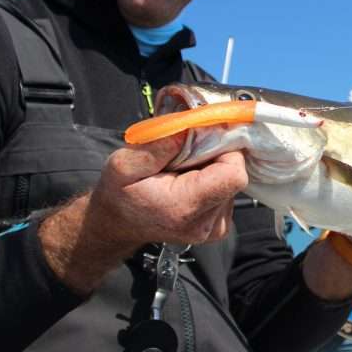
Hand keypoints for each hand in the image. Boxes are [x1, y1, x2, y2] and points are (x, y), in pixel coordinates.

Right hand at [40, 133, 247, 293]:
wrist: (117, 225)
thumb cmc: (119, 195)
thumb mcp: (124, 164)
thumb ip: (159, 144)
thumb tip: (192, 123)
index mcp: (185, 207)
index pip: (234, 174)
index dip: (225, 149)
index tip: (204, 138)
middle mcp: (205, 223)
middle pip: (234, 175)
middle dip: (215, 156)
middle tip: (185, 154)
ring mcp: (214, 227)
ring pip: (231, 182)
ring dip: (212, 168)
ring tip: (182, 171)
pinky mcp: (219, 226)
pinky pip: (227, 191)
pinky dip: (212, 180)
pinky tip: (189, 182)